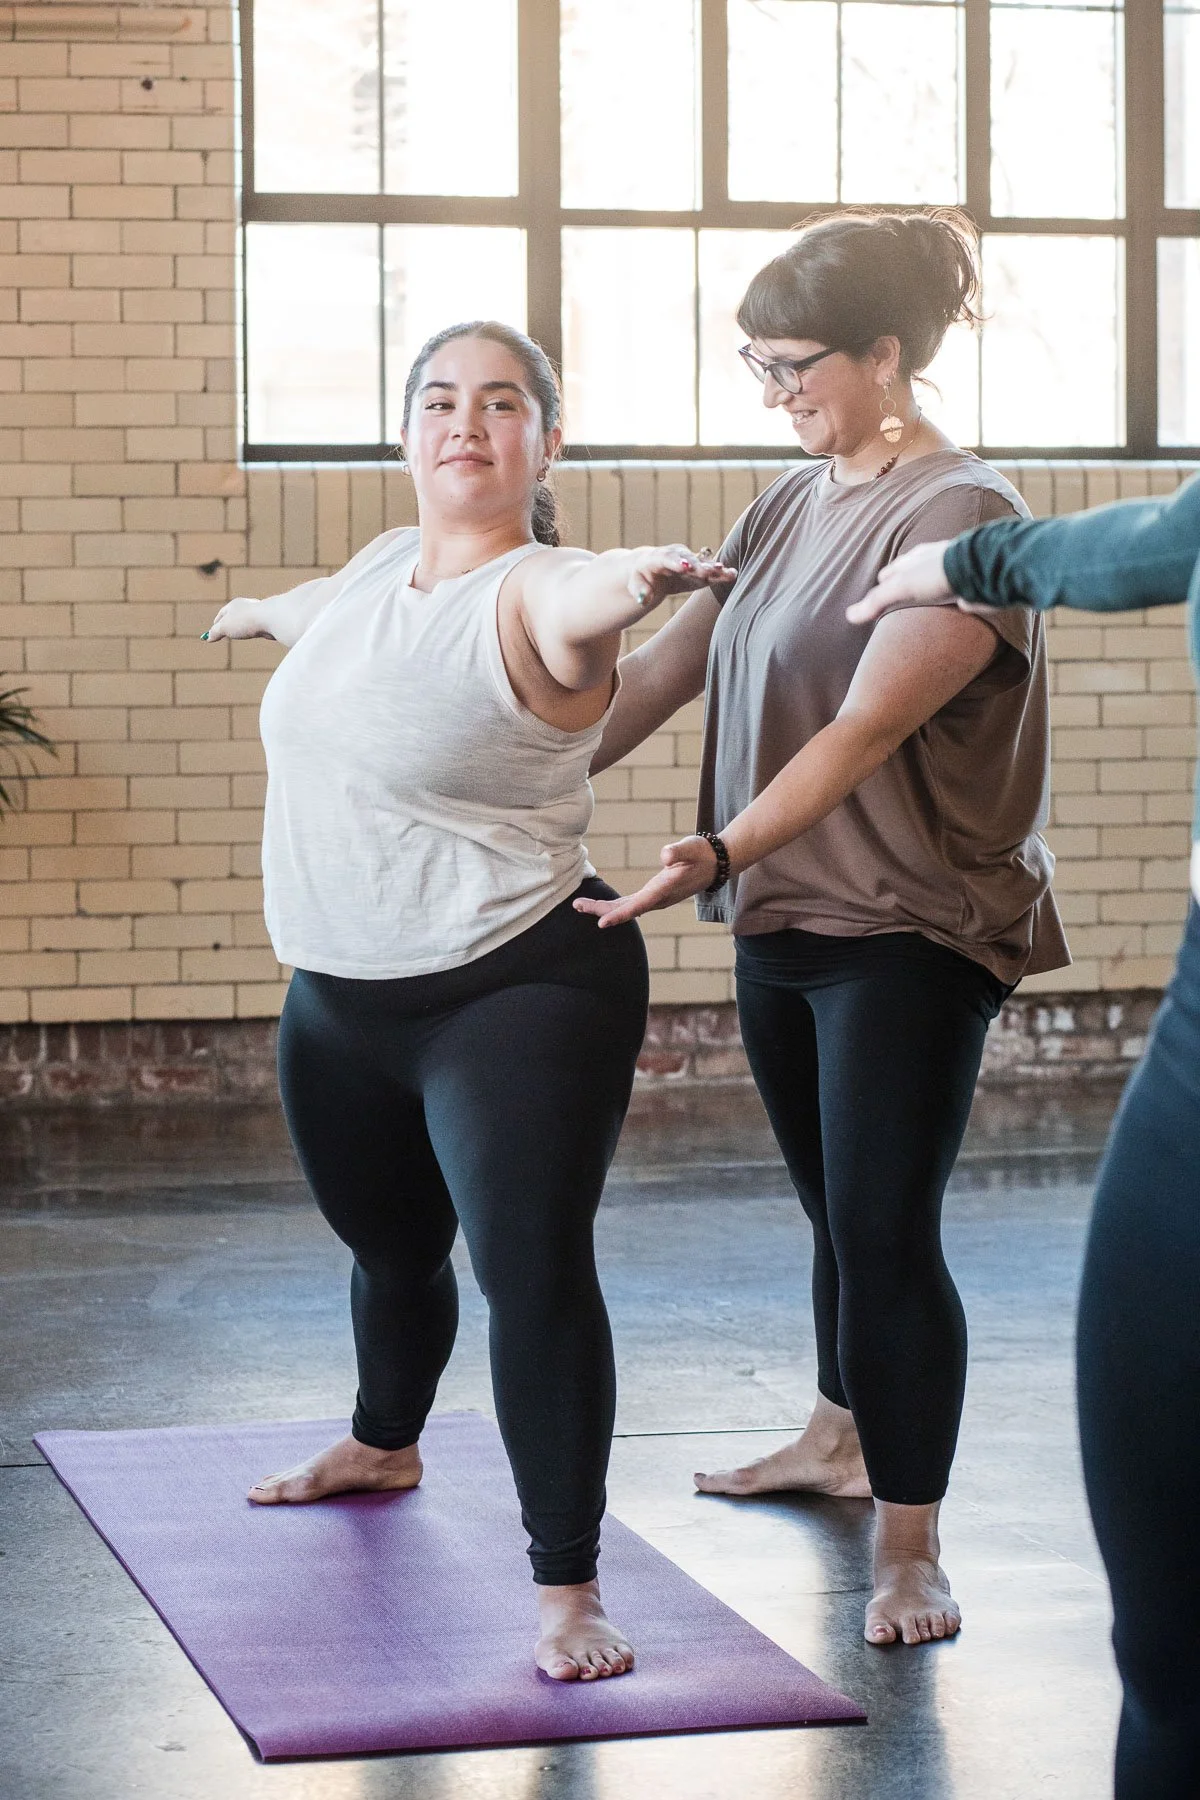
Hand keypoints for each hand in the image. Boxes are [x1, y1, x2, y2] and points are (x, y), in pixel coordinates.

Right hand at [203, 598, 275, 641]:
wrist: (271, 618)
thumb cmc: (246, 621)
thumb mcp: (225, 627)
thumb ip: (215, 632)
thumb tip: (208, 638)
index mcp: (234, 605)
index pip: (222, 614)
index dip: (217, 623)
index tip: (213, 632)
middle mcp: (246, 606)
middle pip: (235, 616)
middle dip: (230, 624)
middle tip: (225, 633)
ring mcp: (258, 613)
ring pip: (248, 621)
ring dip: (243, 627)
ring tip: (242, 633)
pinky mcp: (268, 621)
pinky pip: (258, 626)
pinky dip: (254, 630)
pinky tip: (257, 634)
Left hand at [574, 835, 720, 927]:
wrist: (718, 862)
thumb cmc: (703, 853)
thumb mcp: (691, 847)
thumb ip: (678, 852)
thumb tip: (665, 856)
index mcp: (664, 890)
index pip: (638, 906)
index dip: (619, 915)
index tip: (601, 922)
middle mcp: (659, 899)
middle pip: (626, 910)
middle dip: (601, 910)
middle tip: (576, 905)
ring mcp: (657, 899)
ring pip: (626, 908)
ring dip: (603, 909)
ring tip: (580, 905)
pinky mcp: (655, 895)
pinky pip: (631, 904)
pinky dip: (614, 906)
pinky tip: (601, 906)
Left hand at [626, 545, 735, 612]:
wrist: (650, 567)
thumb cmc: (641, 577)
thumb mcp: (635, 584)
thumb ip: (640, 591)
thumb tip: (644, 600)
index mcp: (658, 558)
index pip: (667, 559)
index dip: (676, 562)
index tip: (685, 566)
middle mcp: (676, 556)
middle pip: (689, 560)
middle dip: (699, 565)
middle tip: (710, 570)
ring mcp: (689, 561)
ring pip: (702, 564)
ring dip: (713, 568)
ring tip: (725, 570)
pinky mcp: (698, 570)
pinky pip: (709, 571)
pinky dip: (720, 573)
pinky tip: (732, 574)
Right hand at [847, 539, 960, 623]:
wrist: (980, 571)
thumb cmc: (937, 572)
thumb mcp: (900, 586)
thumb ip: (876, 601)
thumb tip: (849, 616)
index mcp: (916, 558)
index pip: (894, 570)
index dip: (885, 581)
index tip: (878, 590)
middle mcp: (934, 563)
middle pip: (914, 575)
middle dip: (905, 584)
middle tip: (896, 598)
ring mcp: (954, 574)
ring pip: (935, 586)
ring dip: (929, 595)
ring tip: (921, 609)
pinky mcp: (970, 588)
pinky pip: (955, 598)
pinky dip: (950, 605)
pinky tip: (950, 613)